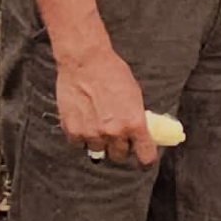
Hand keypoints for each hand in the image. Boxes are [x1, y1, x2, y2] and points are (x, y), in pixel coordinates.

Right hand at [53, 42, 156, 166]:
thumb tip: (142, 133)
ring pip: (99, 152)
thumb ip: (137, 118)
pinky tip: (83, 122)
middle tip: (117, 135)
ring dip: (99, 142)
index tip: (144, 160)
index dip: (146, 160)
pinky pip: (79, 144)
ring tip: (96, 125)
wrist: (85, 60)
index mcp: (134, 123)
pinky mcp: (73, 130)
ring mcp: (92, 133)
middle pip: (120, 156)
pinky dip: (81, 137)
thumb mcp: (135, 94)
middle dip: (120, 148)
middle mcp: (114, 132)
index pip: (146, 157)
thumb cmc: (112, 72)